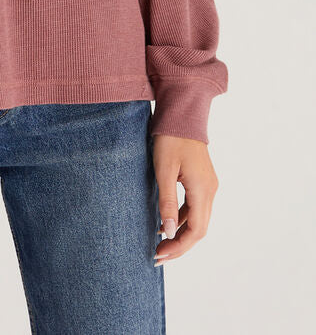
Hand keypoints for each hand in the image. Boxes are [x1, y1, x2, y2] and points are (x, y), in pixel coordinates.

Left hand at [151, 135, 219, 266]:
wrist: (182, 114)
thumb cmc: (170, 138)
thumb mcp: (164, 170)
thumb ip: (167, 202)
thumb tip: (169, 233)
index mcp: (202, 190)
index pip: (196, 231)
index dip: (179, 247)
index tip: (159, 254)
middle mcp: (210, 191)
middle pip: (199, 229)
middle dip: (180, 245)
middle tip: (157, 255)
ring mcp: (208, 186)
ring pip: (198, 220)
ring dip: (181, 234)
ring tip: (160, 243)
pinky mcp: (202, 181)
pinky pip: (195, 208)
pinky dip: (182, 219)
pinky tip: (166, 223)